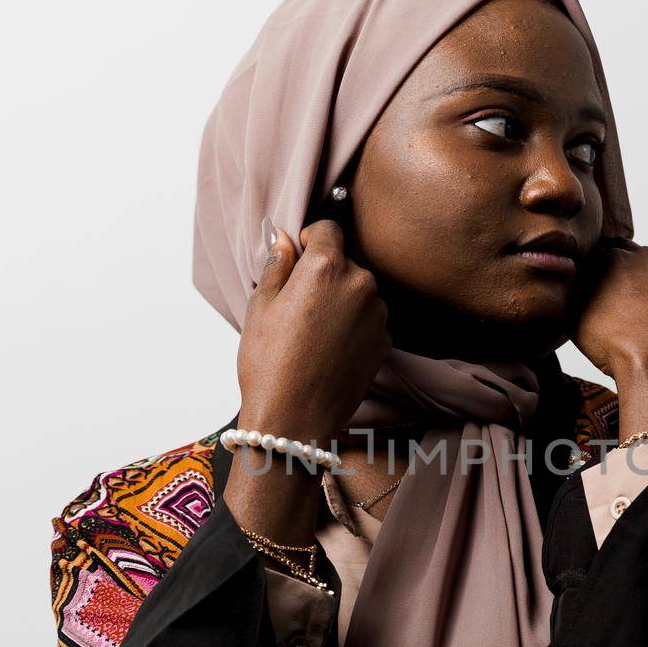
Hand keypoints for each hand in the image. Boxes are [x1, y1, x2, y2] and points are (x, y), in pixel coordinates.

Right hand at [237, 219, 391, 445]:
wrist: (295, 418)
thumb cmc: (270, 364)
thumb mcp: (261, 306)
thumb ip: (277, 264)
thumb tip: (284, 239)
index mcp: (326, 267)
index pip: (328, 228)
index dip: (310, 239)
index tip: (297, 258)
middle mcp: (361, 283)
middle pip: (345, 262)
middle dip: (324, 274)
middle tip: (298, 307)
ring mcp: (378, 314)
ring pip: (358, 291)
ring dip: (341, 301)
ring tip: (314, 333)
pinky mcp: (386, 341)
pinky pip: (369, 320)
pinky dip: (354, 326)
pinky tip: (331, 349)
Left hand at [569, 237, 647, 436]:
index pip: (623, 250)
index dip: (618, 271)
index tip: (618, 291)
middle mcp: (619, 259)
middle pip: (598, 257)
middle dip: (596, 275)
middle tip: (600, 304)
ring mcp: (594, 275)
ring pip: (579, 279)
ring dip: (580, 294)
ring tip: (593, 321)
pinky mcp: (573, 299)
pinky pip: (566, 306)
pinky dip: (570, 317)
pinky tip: (583, 335)